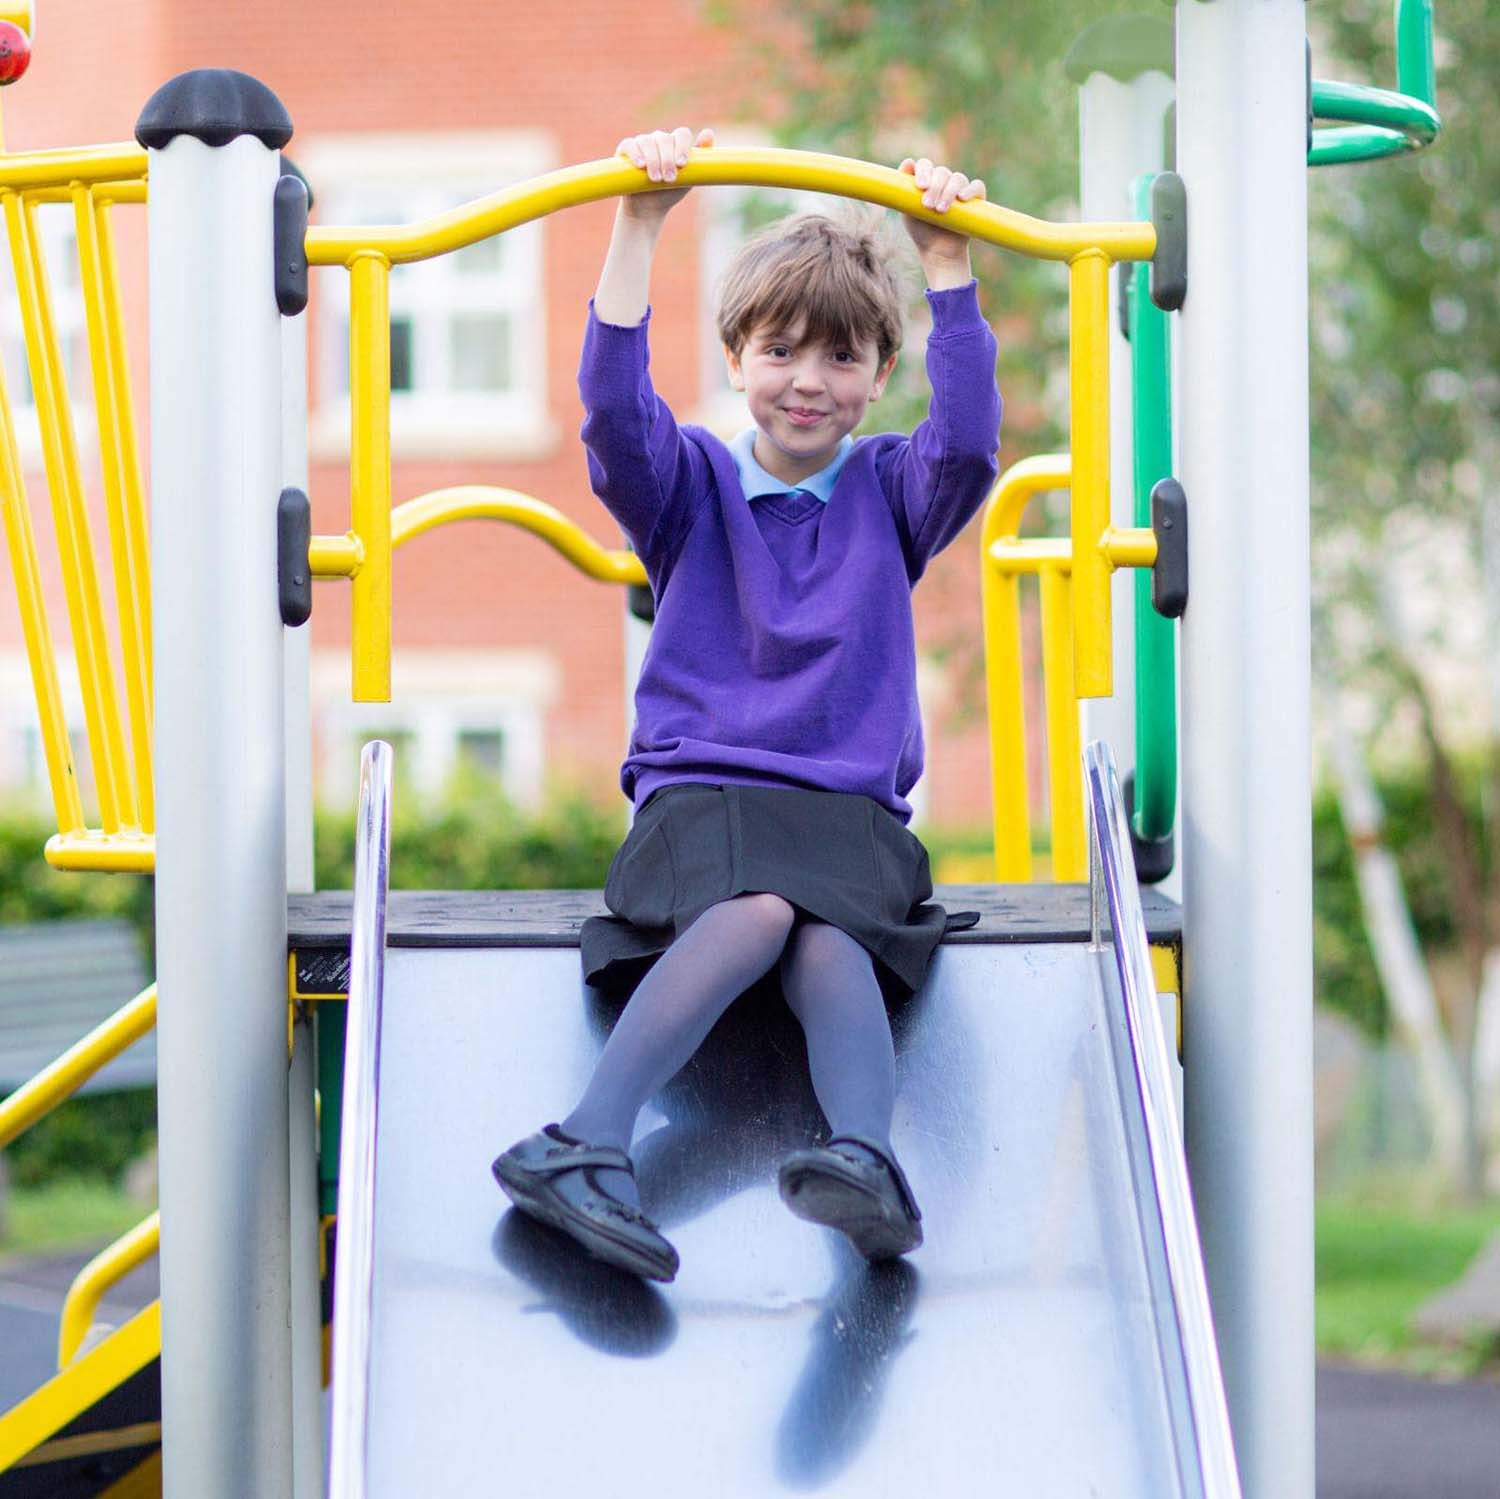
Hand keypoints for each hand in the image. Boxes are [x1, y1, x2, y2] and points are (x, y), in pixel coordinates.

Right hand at [617, 126, 714, 221]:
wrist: (648, 209)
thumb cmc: (670, 192)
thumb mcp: (688, 178)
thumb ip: (700, 158)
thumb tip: (709, 132)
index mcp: (675, 144)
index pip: (682, 134)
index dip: (682, 147)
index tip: (682, 164)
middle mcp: (659, 139)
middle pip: (665, 138)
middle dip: (668, 159)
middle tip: (669, 178)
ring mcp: (642, 143)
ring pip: (648, 141)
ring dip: (653, 160)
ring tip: (656, 179)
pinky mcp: (626, 150)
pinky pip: (630, 145)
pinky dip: (635, 153)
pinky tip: (641, 165)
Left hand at [897, 157, 984, 283]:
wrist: (938, 252)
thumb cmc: (921, 230)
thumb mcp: (908, 211)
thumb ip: (904, 189)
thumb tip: (908, 162)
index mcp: (927, 180)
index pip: (925, 165)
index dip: (923, 171)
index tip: (921, 186)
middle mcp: (944, 181)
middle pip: (941, 172)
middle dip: (934, 187)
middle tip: (928, 205)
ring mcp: (960, 189)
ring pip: (958, 179)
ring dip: (949, 191)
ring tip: (941, 210)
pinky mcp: (975, 199)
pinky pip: (977, 186)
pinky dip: (971, 190)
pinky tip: (962, 198)